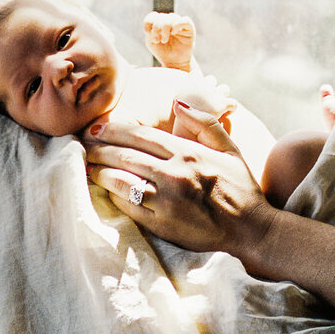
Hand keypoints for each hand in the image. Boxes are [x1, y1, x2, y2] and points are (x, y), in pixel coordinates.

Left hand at [85, 99, 275, 259]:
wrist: (251, 230)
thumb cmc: (240, 187)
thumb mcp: (230, 149)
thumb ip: (205, 123)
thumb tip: (178, 103)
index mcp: (188, 153)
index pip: (141, 135)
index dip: (114, 130)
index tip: (97, 127)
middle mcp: (175, 174)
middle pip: (126, 155)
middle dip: (99, 147)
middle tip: (82, 144)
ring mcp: (166, 200)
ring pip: (122, 179)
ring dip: (100, 171)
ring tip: (86, 165)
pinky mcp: (162, 224)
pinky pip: (129, 206)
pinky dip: (114, 195)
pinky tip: (104, 188)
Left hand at [142, 12, 195, 70]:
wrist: (175, 62)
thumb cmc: (163, 52)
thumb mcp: (152, 43)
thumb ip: (150, 32)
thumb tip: (154, 26)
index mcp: (159, 23)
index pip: (152, 16)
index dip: (148, 22)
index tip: (147, 33)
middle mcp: (169, 21)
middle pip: (161, 16)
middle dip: (156, 28)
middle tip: (157, 41)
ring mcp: (179, 24)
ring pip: (171, 17)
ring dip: (165, 29)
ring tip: (164, 40)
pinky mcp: (189, 28)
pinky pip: (185, 20)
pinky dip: (178, 25)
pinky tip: (174, 32)